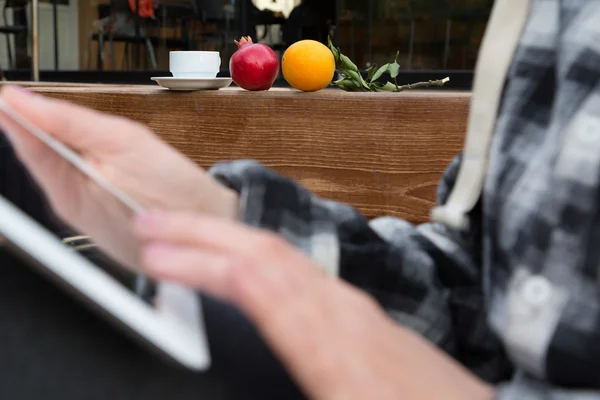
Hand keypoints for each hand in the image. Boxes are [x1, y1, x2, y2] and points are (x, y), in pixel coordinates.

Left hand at [0, 86, 237, 269]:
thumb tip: (19, 102)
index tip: (17, 93)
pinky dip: (90, 162)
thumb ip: (69, 123)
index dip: (18, 112)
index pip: (24, 143)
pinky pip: (82, 180)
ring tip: (104, 140)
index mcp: (66, 191)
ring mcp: (83, 214)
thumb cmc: (175, 190)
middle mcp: (67, 206)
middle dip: (50, 128)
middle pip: (41, 154)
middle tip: (80, 117)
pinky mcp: (99, 216)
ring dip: (72, 144)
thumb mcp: (125, 143)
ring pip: (63, 166)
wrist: (206, 223)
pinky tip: (111, 160)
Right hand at [133, 211, 493, 399]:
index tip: (153, 251)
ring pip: (282, 253)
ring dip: (226, 238)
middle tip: (150, 223)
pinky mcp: (362, 312)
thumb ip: (279, 382)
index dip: (200, 259)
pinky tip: (242, 260)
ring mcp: (356, 307)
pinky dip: (257, 254)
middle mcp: (344, 314)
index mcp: (335, 349)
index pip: (256, 282)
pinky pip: (302, 269)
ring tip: (183, 235)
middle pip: (263, 251)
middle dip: (201, 230)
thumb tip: (230, 385)